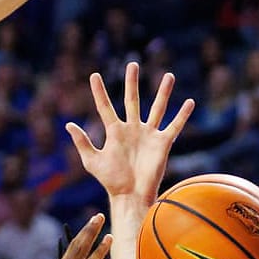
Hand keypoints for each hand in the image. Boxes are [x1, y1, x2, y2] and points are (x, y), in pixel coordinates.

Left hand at [67, 64, 194, 205]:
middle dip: (132, 83)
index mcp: (114, 131)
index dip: (99, 91)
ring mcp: (148, 134)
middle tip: (132, 64)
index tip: (94, 75)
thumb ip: (82, 142)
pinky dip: (182, 115)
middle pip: (132, 100)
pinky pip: (174, 126)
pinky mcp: (162, 143)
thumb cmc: (110, 180)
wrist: (130, 194)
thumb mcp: (92, 161)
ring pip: (157, 108)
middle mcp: (132, 129)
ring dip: (163, 92)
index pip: (105, 106)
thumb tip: (69, 124)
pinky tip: (190, 102)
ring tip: (169, 76)